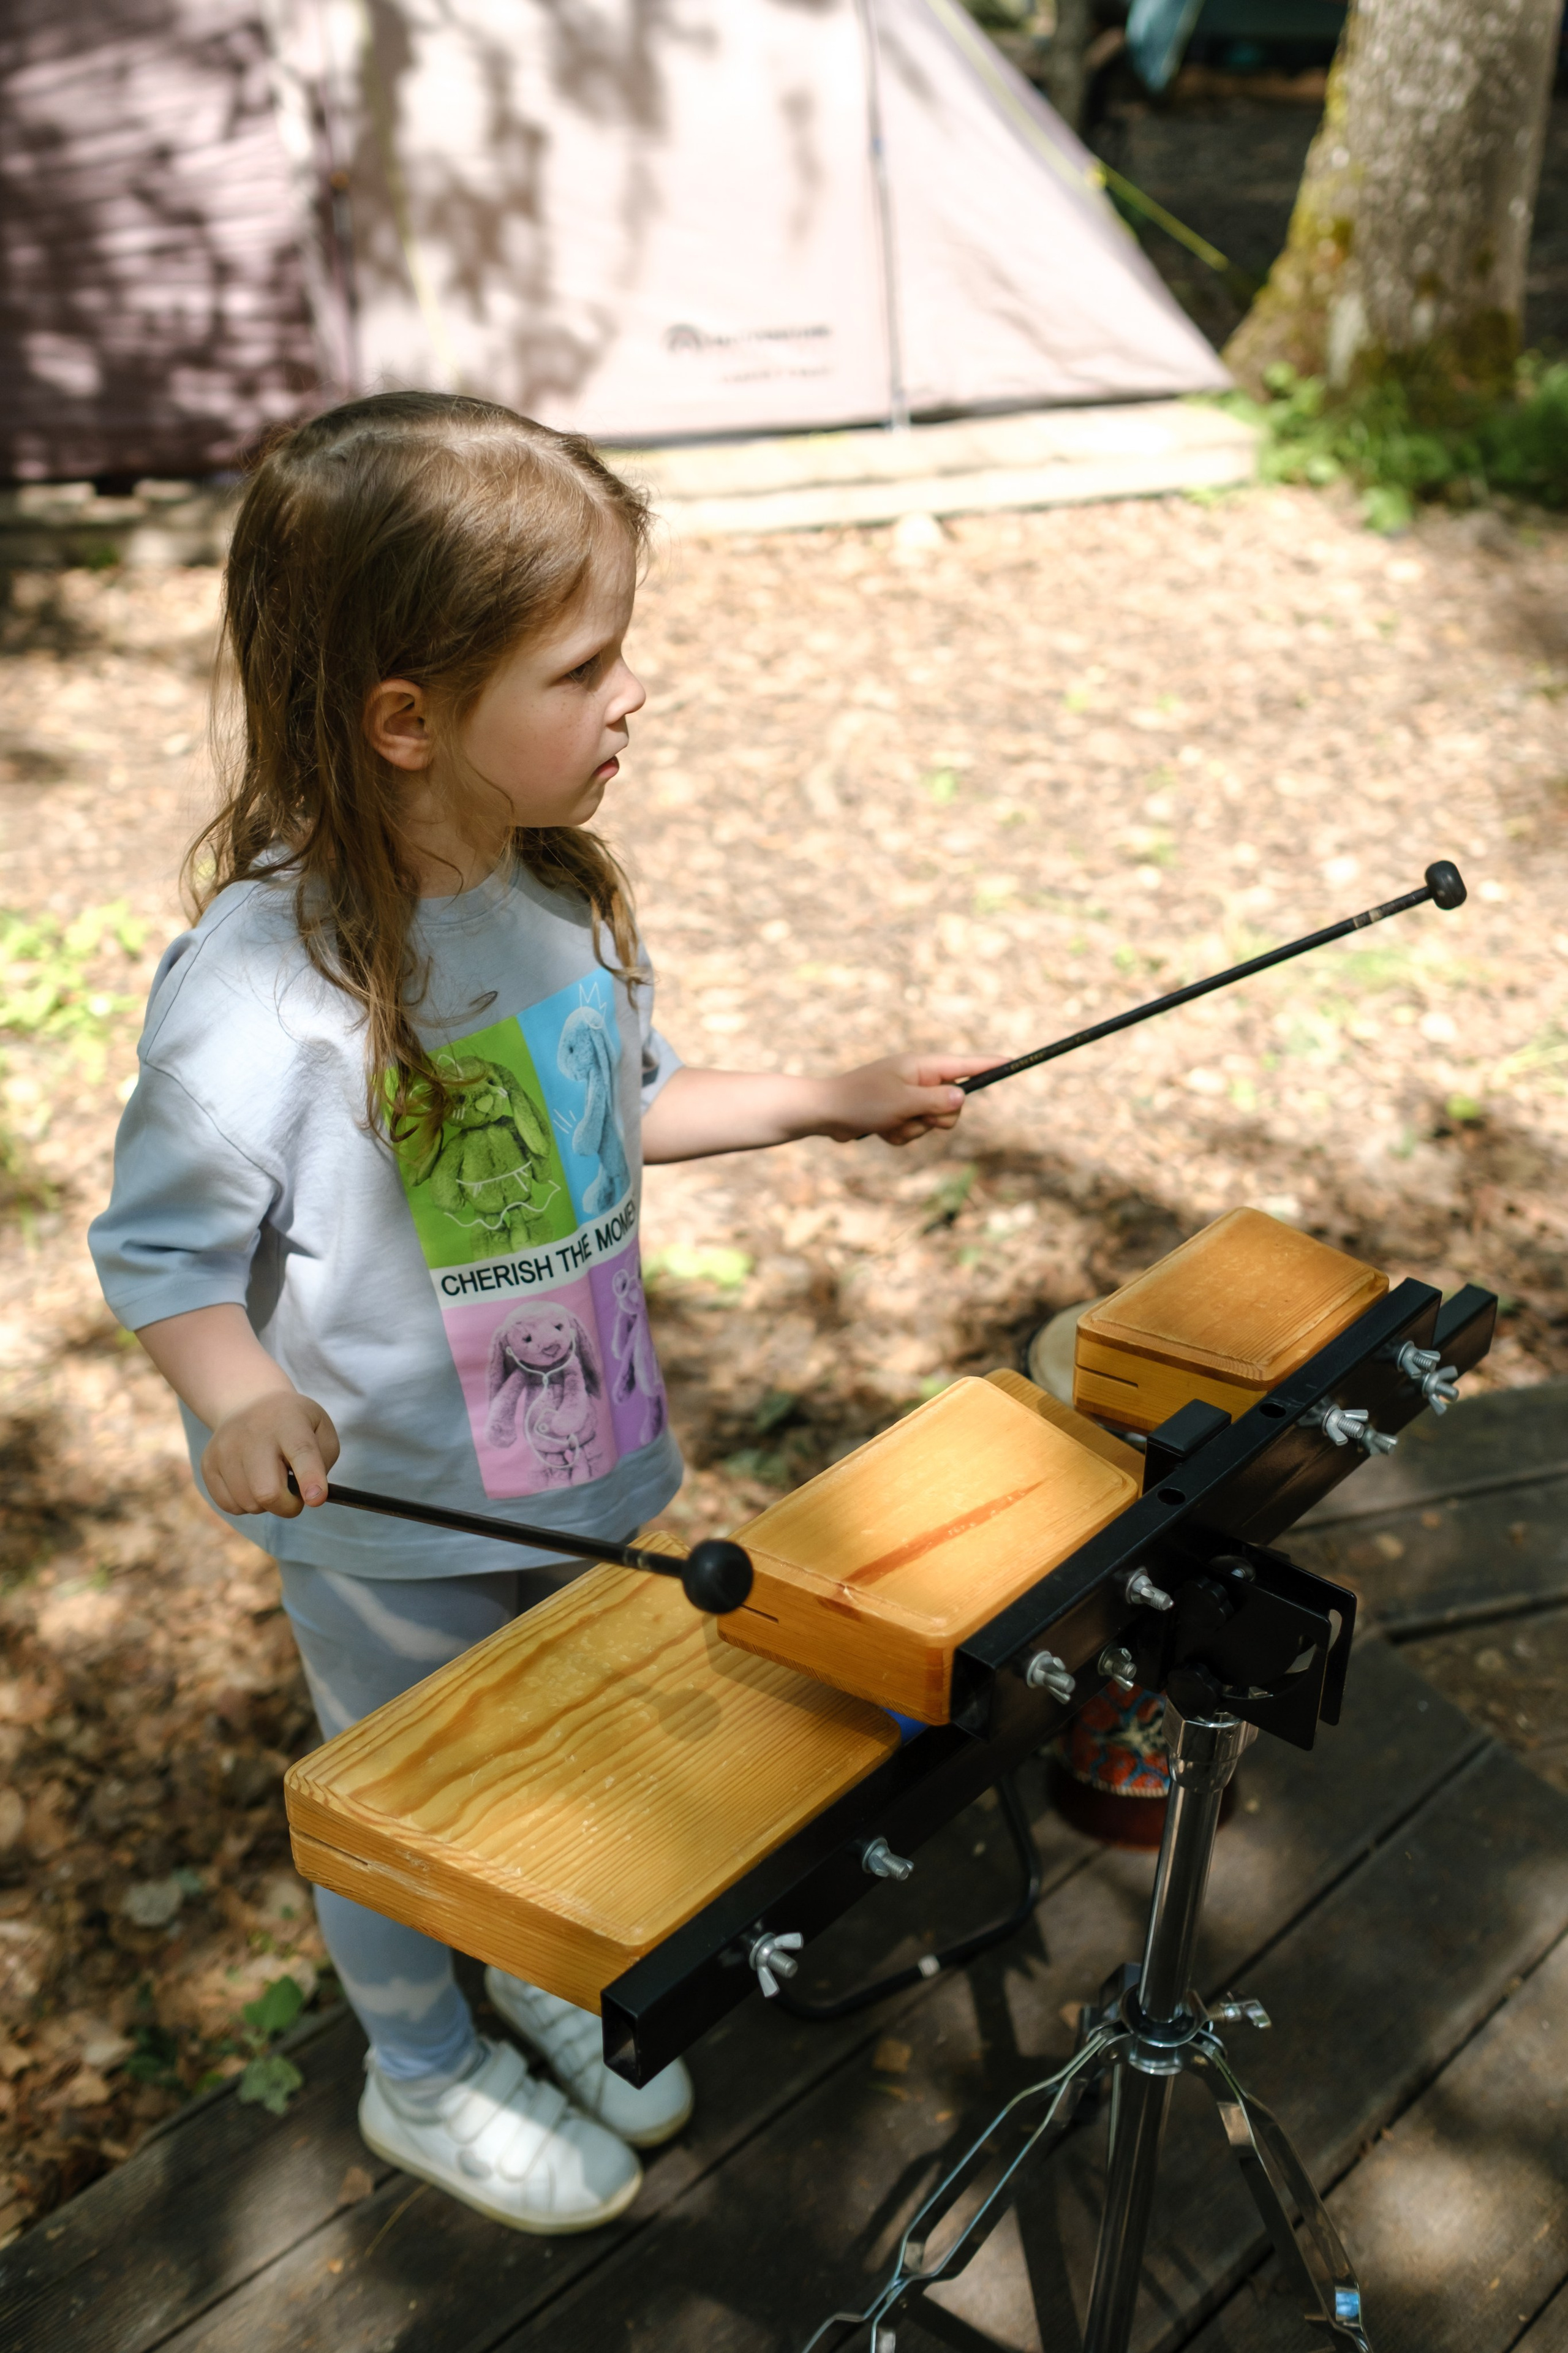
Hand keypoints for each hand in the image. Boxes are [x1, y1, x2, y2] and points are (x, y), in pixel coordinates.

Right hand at [201, 1391, 339, 1516]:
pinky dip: (246, 1504)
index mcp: (289, 1422)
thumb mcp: (320, 1428)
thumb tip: (309, 1496)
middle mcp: (253, 1434)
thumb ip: (323, 1461)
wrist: (247, 1403)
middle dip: (287, 1507)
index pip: (301, 1452)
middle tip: (295, 1497)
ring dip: (266, 1504)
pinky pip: (230, 1506)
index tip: (316, 1498)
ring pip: (249, 1504)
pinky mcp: (208, 1465)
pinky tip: (251, 1483)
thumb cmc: (292, 1424)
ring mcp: (225, 1449)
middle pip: (267, 1491)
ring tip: (270, 1479)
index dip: (310, 1479)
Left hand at [814, 1054, 1006, 1147]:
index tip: (1011, 1061)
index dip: (988, 1064)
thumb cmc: (861, 1102)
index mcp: (920, 1066)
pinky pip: (914, 1130)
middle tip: (913, 1117)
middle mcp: (916, 1078)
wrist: (824, 1112)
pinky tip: (880, 1130)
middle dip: (936, 1118)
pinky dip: (900, 1134)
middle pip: (952, 1103)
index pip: (963, 1064)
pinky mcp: (897, 1113)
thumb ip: (936, 1101)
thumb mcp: (903, 1102)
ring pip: (933, 1121)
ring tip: (889, 1123)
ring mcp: (907, 1096)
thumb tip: (962, 1096)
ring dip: (913, 1129)